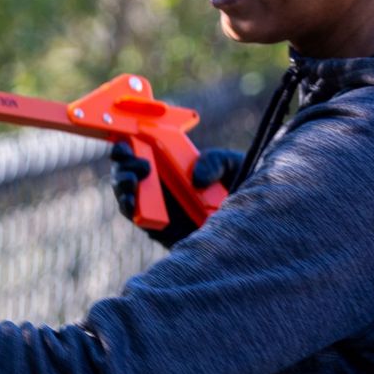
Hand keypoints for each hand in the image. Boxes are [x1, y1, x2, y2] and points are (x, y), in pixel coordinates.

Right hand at [108, 143, 241, 248]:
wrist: (251, 222)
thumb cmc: (243, 187)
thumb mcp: (232, 165)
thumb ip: (215, 161)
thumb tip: (196, 180)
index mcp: (172, 163)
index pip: (140, 150)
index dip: (127, 146)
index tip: (127, 143)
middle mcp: (161, 185)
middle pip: (126, 173)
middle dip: (123, 167)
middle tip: (141, 166)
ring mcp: (159, 208)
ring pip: (128, 196)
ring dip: (123, 187)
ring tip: (134, 182)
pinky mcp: (161, 231)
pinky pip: (139, 220)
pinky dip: (132, 210)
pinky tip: (135, 202)